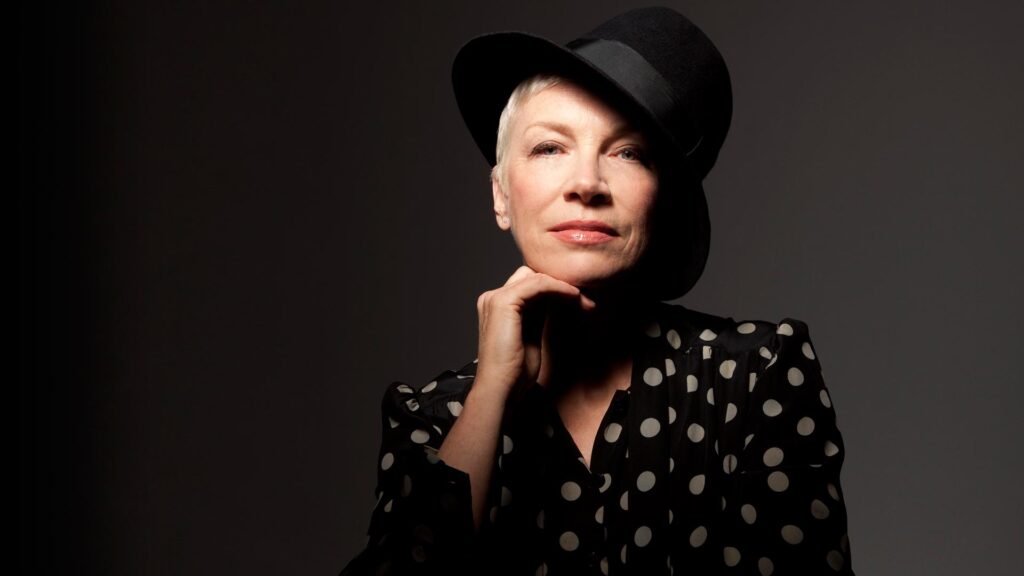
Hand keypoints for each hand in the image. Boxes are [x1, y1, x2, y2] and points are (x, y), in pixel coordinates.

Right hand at [475, 266, 595, 397]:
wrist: (501, 387)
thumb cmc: (515, 370)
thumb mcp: (530, 334)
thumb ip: (536, 313)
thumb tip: (553, 297)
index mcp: (496, 306)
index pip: (527, 283)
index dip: (553, 287)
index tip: (578, 299)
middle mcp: (492, 298)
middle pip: (531, 275)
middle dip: (558, 283)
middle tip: (583, 299)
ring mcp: (495, 298)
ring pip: (535, 276)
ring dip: (562, 285)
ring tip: (581, 298)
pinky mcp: (503, 302)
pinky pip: (536, 284)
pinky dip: (557, 287)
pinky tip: (572, 296)